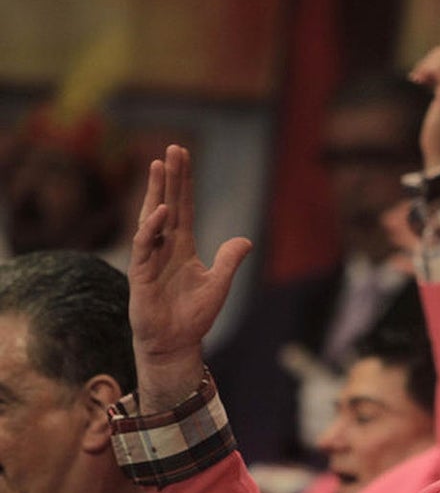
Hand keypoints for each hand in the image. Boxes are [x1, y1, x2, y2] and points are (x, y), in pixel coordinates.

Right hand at [129, 145, 249, 410]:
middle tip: (172, 149)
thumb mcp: (218, 285)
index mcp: (183, 247)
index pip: (184, 208)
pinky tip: (161, 210)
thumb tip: (245, 240)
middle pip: (167, 204)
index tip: (183, 157)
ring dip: (155, 191)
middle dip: (169, 177)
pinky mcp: (140, 273)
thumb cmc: (194, 316)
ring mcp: (150, 257)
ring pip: (151, 217)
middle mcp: (165, 247)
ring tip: (159, 165)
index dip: (183, 184)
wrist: (175, 343)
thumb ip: (229, 261)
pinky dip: (152, 227)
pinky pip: (145, 245)